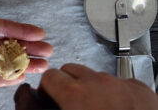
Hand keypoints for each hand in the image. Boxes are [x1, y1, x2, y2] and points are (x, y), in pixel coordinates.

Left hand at [0, 0, 51, 102]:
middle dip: (28, 47)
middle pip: (8, 45)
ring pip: (5, 62)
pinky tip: (23, 75)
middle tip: (47, 50)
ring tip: (42, 65)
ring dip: (23, 63)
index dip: (21, 30)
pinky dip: (9, 78)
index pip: (3, 28)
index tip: (39, 33)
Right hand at [39, 63, 157, 109]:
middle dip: (67, 83)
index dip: (47, 87)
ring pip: (96, 75)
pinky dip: (116, 92)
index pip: (50, 75)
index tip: (50, 96)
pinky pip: (121, 82)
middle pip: (71, 69)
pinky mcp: (141, 90)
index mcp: (76, 94)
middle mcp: (98, 83)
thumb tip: (33, 102)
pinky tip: (117, 108)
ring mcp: (121, 84)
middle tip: (71, 102)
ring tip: (96, 108)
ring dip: (91, 87)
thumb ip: (47, 109)